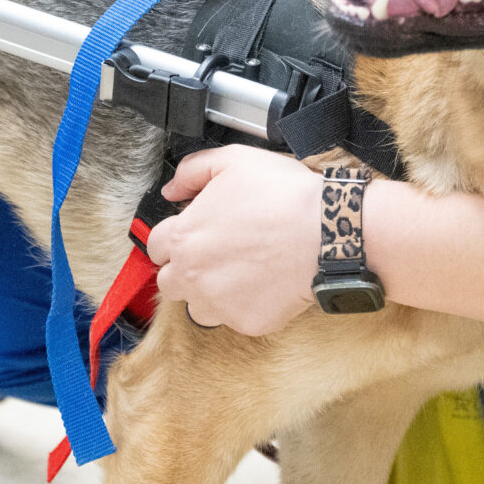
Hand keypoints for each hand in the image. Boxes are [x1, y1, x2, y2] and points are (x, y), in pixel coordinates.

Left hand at [144, 146, 319, 334]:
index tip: (192, 234)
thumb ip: (192, 171)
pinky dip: (244, 306)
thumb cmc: (283, 195)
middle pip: (169, 281)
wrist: (328, 232)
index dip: (173, 237)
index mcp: (185, 237)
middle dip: (186, 268)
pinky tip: (263, 284)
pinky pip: (234, 319)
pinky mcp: (247, 323)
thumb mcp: (233, 161)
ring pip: (197, 307)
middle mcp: (193, 276)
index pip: (155, 246)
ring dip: (209, 293)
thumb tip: (172, 189)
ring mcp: (219, 304)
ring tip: (238, 272)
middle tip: (216, 253)